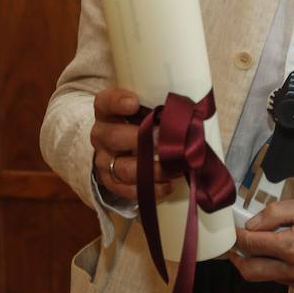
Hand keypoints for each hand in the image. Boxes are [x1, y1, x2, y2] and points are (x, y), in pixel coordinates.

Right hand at [90, 87, 175, 201]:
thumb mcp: (145, 109)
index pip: (105, 102)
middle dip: (140, 139)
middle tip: (163, 138)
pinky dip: (150, 189)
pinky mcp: (111, 181)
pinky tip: (168, 185)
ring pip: (123, 168)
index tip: (134, 102)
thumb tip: (192, 111)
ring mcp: (104, 160)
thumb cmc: (142, 121)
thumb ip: (159, 108)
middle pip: (114, 136)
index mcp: (108, 112)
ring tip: (175, 168)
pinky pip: (127, 190)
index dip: (117, 102)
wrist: (123, 146)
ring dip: (152, 170)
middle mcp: (101, 135)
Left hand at [230, 195, 293, 292]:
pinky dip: (278, 269)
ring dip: (258, 263)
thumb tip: (250, 226)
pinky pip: (284, 282)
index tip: (230, 230)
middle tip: (235, 244)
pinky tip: (286, 254)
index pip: (251, 244)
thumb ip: (273, 214)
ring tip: (263, 245)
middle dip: (237, 258)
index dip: (235, 237)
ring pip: (266, 278)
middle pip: (250, 271)